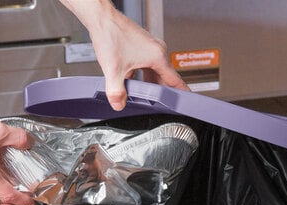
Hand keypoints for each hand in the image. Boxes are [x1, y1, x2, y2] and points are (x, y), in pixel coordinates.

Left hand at [60, 0, 188, 110]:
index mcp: (158, 57)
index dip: (181, 94)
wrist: (100, 17)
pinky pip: (148, 66)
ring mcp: (150, 48)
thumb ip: (116, 91)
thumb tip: (119, 104)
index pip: (176, 81)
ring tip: (145, 96)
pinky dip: (143, 76)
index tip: (186, 103)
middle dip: (162, 92)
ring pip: (156, 72)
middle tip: (160, 106)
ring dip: (151, 84)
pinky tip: (133, 82)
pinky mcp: (142, 46)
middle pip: (165, 78)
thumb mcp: (113, 69)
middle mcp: (157, 50)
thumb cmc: (110, 33)